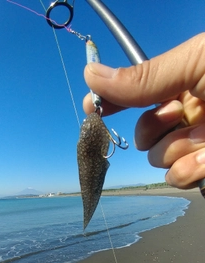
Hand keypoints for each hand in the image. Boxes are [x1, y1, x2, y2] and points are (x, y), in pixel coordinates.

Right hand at [83, 33, 204, 188]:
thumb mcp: (195, 63)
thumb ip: (145, 77)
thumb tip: (91, 76)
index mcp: (184, 84)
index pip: (137, 94)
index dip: (111, 101)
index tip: (90, 107)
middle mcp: (187, 116)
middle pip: (143, 135)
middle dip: (154, 129)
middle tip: (178, 114)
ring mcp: (194, 145)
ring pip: (157, 159)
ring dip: (176, 149)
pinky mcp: (203, 170)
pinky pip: (175, 178)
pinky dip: (187, 172)